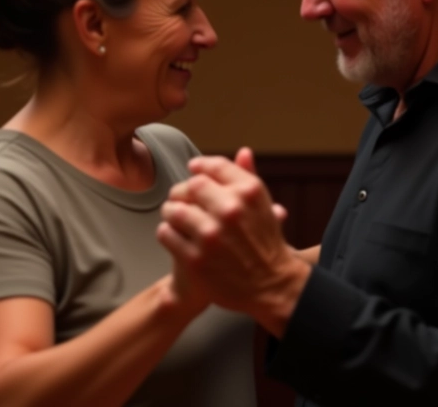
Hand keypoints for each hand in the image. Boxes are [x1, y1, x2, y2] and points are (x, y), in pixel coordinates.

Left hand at [156, 148, 308, 329]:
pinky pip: (166, 234)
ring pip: (173, 209)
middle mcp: (231, 210)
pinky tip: (177, 237)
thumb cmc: (265, 243)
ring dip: (171, 212)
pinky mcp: (195, 258)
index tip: (193, 169)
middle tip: (182, 200)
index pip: (213, 166)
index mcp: (249, 192)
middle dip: (183, 191)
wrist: (271, 286)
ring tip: (177, 219)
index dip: (200, 166)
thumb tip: (243, 151)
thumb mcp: (264, 206)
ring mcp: (211, 235)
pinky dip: (168, 233)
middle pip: (190, 186)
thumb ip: (249, 178)